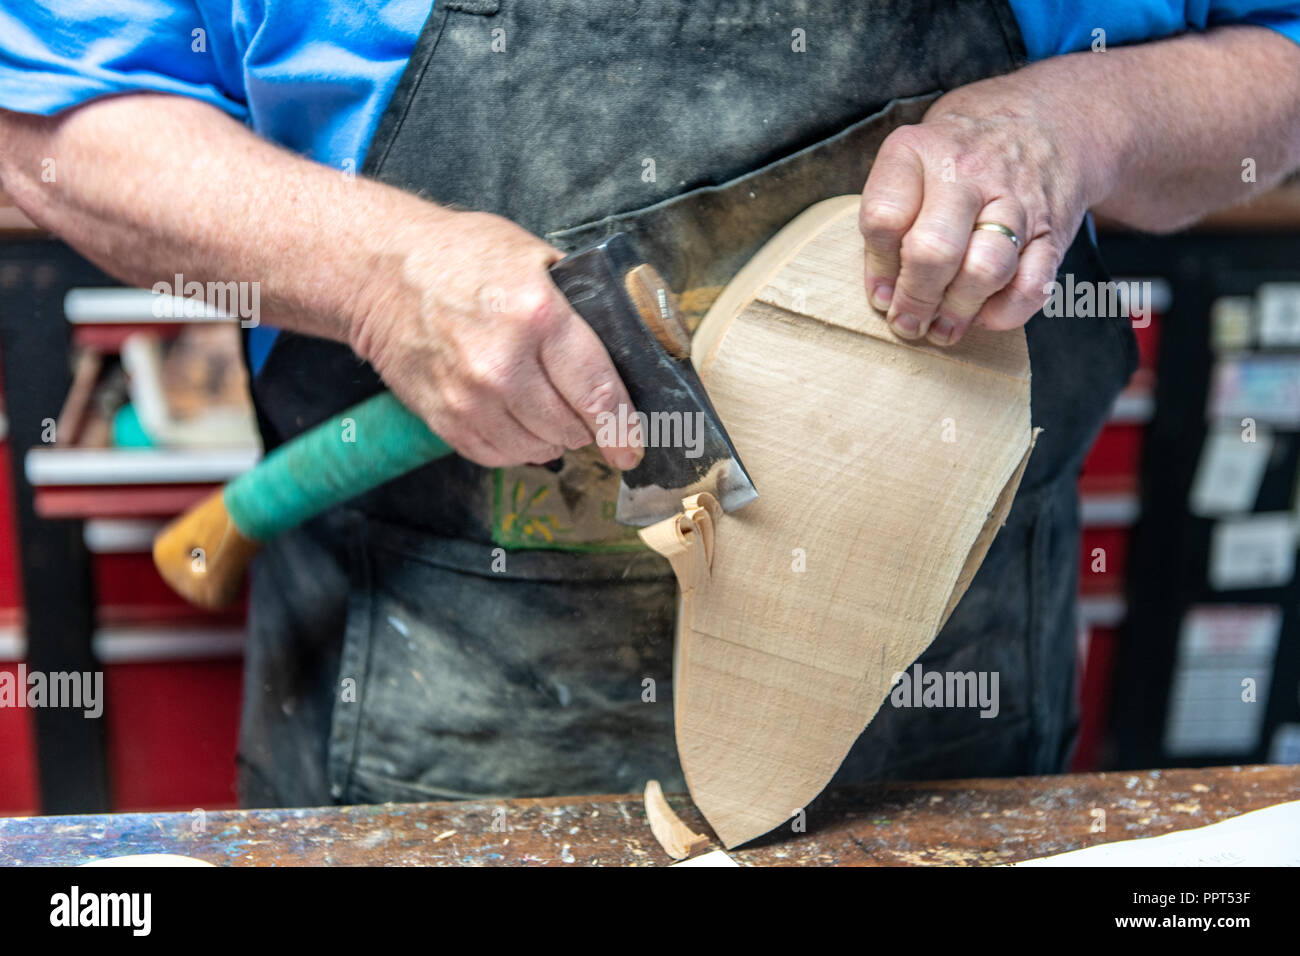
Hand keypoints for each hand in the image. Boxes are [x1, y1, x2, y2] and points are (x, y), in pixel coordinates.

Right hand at [350, 209, 641, 469]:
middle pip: (569, 427)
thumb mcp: (537, 258)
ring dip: (553, 438)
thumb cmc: (462, 258)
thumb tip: (627, 348)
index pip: (596, 392)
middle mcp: (503, 364)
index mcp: (538, 316)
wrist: (382, 273)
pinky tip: (518, 421)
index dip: (622, 429)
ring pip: (537, 448)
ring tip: (551, 413)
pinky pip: (497, 455)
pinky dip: (517, 446)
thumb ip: (581, 304)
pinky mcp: (444, 417)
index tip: (632, 449)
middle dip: (588, 427)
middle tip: (587, 413)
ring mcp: (469, 397)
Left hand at [859, 74, 1105, 346]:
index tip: (881, 294)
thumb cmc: (958, 153)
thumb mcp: (912, 160)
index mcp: (918, 151)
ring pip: (984, 270)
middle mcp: (966, 173)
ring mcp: (1014, 200)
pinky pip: (1032, 285)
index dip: (877, 268)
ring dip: (958, 311)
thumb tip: (884, 296)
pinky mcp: (1051, 230)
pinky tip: (986, 315)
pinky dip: (1007, 312)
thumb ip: (891, 218)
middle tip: (908, 323)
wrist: (1047, 118)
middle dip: (916, 300)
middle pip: (934, 250)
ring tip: (942, 328)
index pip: (884, 219)